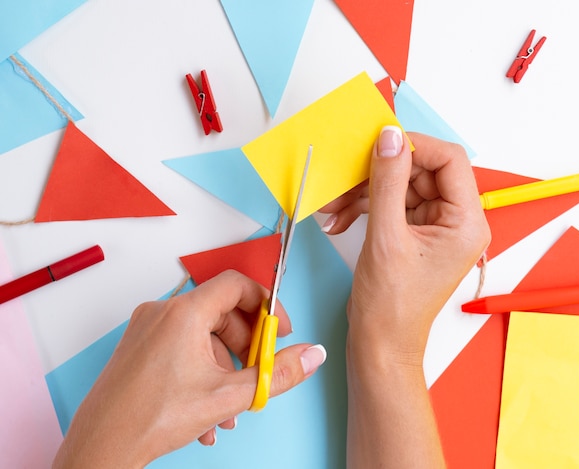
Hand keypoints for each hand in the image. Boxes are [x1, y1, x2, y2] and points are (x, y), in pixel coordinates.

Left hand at [53, 270, 326, 467]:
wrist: (102, 446)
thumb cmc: (152, 418)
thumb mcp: (229, 396)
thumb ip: (278, 373)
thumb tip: (311, 356)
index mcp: (185, 313)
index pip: (236, 285)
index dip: (266, 305)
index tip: (279, 330)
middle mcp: (163, 312)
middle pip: (222, 311)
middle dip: (247, 344)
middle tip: (260, 369)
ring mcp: (148, 328)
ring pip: (203, 334)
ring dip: (226, 366)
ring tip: (231, 405)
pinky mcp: (140, 345)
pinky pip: (183, 346)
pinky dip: (202, 369)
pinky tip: (208, 409)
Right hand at [328, 127, 489, 467]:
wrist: (380, 344)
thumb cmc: (391, 306)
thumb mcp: (386, 237)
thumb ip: (388, 182)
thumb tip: (390, 138)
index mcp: (466, 222)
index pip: (449, 160)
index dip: (414, 146)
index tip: (378, 144)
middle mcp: (457, 221)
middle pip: (421, 171)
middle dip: (379, 173)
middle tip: (345, 176)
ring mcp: (435, 227)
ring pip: (401, 186)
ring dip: (364, 191)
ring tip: (333, 206)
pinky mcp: (415, 233)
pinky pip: (392, 204)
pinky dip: (365, 206)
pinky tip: (339, 217)